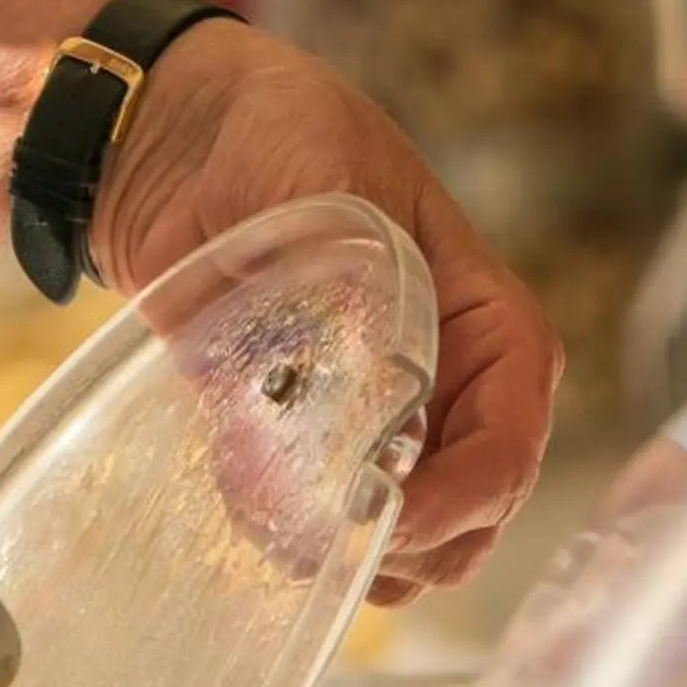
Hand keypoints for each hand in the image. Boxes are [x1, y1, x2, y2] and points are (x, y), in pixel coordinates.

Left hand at [92, 22, 562, 603]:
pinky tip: (241, 493)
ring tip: (280, 511)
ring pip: (408, 549)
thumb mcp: (319, 169)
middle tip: (335, 530)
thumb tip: (352, 365)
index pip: (512, 432)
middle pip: (473, 513)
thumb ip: (341, 260)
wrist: (173, 146)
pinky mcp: (302, 451)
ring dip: (351, 557)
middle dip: (414, 543)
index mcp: (481, 320)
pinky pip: (319, 535)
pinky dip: (287, 542)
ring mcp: (378, 431)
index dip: (469, 491)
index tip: (397, 513)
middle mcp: (446, 389)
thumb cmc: (274, 130)